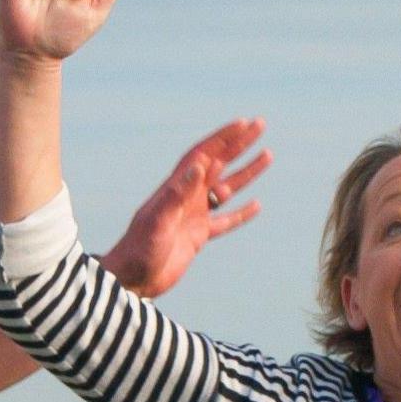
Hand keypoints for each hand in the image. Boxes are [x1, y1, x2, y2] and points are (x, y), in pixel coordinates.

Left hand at [98, 119, 271, 298]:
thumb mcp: (158, 220)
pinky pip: (226, 221)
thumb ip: (177, 194)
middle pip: (219, 163)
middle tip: (260, 125)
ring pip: (227, 188)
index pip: (205, 153)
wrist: (133, 278)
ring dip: (246, 172)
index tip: (243, 123)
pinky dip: (242, 212)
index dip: (224, 137)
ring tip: (267, 155)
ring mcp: (194, 215)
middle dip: (239, 144)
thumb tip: (199, 165)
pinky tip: (257, 204)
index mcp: (177, 187)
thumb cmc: (140, 249)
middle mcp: (187, 196)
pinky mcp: (198, 236)